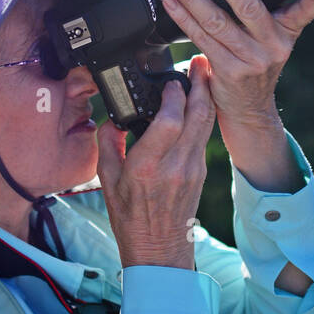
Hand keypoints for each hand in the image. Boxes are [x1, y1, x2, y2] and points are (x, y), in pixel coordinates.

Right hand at [96, 55, 215, 269]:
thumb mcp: (106, 181)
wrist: (159, 251)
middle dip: (201, 84)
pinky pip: (204, 136)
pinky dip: (204, 114)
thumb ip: (108, 144)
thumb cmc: (130, 219)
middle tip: (200, 62)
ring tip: (205, 72)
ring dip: (207, 95)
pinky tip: (200, 101)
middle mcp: (174, 165)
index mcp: (147, 167)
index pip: (169, 121)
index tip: (170, 80)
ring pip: (206, 123)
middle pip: (197, 115)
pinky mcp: (200, 172)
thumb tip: (114, 119)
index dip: (174, 94)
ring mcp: (192, 169)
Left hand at [161, 0, 313, 130]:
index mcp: (286, 32)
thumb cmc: (257, 62)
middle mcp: (273, 46)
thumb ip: (265, 11)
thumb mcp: (273, 38)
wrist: (249, 109)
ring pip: (216, 22)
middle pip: (248, 8)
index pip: (304, 12)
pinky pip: (202, 39)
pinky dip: (183, 18)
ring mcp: (251, 61)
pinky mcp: (228, 72)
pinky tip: (170, 3)